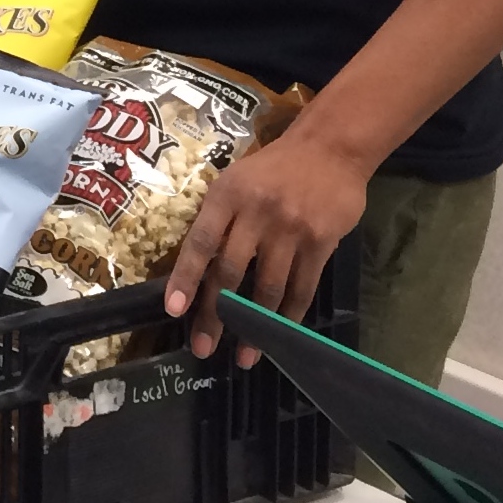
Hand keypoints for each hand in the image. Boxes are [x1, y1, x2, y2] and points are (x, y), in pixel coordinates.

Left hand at [160, 133, 368, 367]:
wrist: (329, 148)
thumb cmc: (273, 168)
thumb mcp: (235, 180)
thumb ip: (219, 219)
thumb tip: (199, 267)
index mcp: (226, 196)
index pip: (200, 243)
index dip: (185, 278)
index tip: (173, 309)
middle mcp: (257, 213)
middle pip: (231, 272)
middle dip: (216, 314)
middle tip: (203, 347)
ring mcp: (291, 229)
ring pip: (268, 287)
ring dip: (255, 326)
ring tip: (244, 354)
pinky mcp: (321, 242)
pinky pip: (302, 286)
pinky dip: (289, 315)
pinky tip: (280, 334)